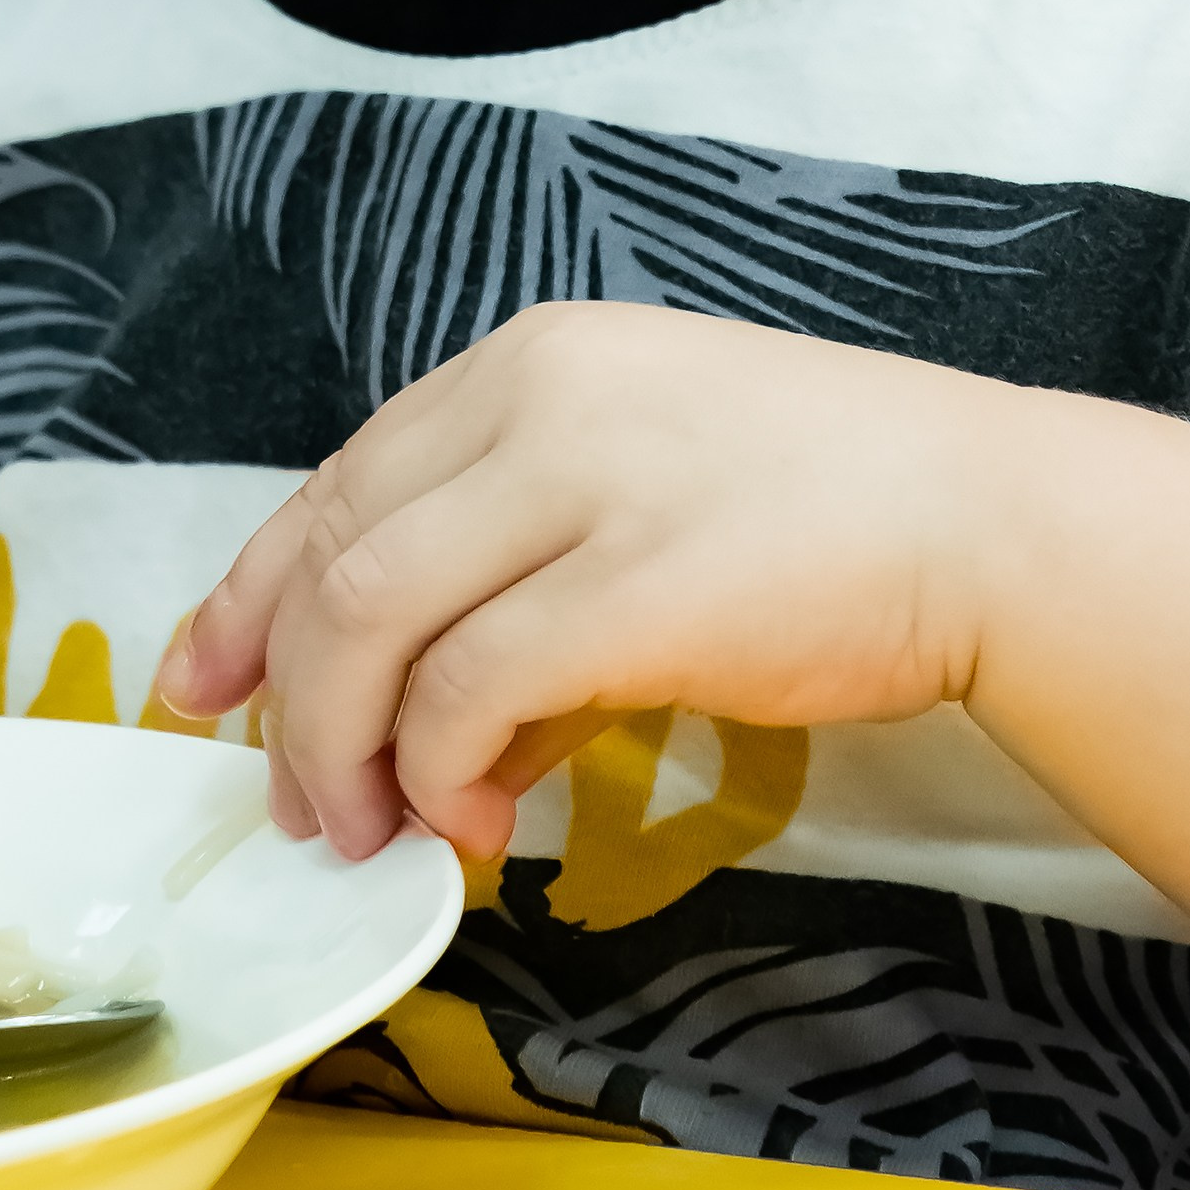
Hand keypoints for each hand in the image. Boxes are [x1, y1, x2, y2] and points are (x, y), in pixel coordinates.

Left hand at [157, 305, 1019, 858]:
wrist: (985, 514)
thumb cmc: (820, 506)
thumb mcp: (638, 475)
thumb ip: (516, 556)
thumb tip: (410, 707)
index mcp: (529, 359)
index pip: (339, 480)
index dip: (250, 594)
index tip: (204, 683)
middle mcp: (540, 392)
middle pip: (337, 556)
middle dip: (290, 699)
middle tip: (304, 805)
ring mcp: (592, 480)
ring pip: (376, 622)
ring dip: (350, 752)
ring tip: (382, 831)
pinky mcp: (645, 583)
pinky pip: (474, 689)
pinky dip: (443, 771)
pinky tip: (478, 823)